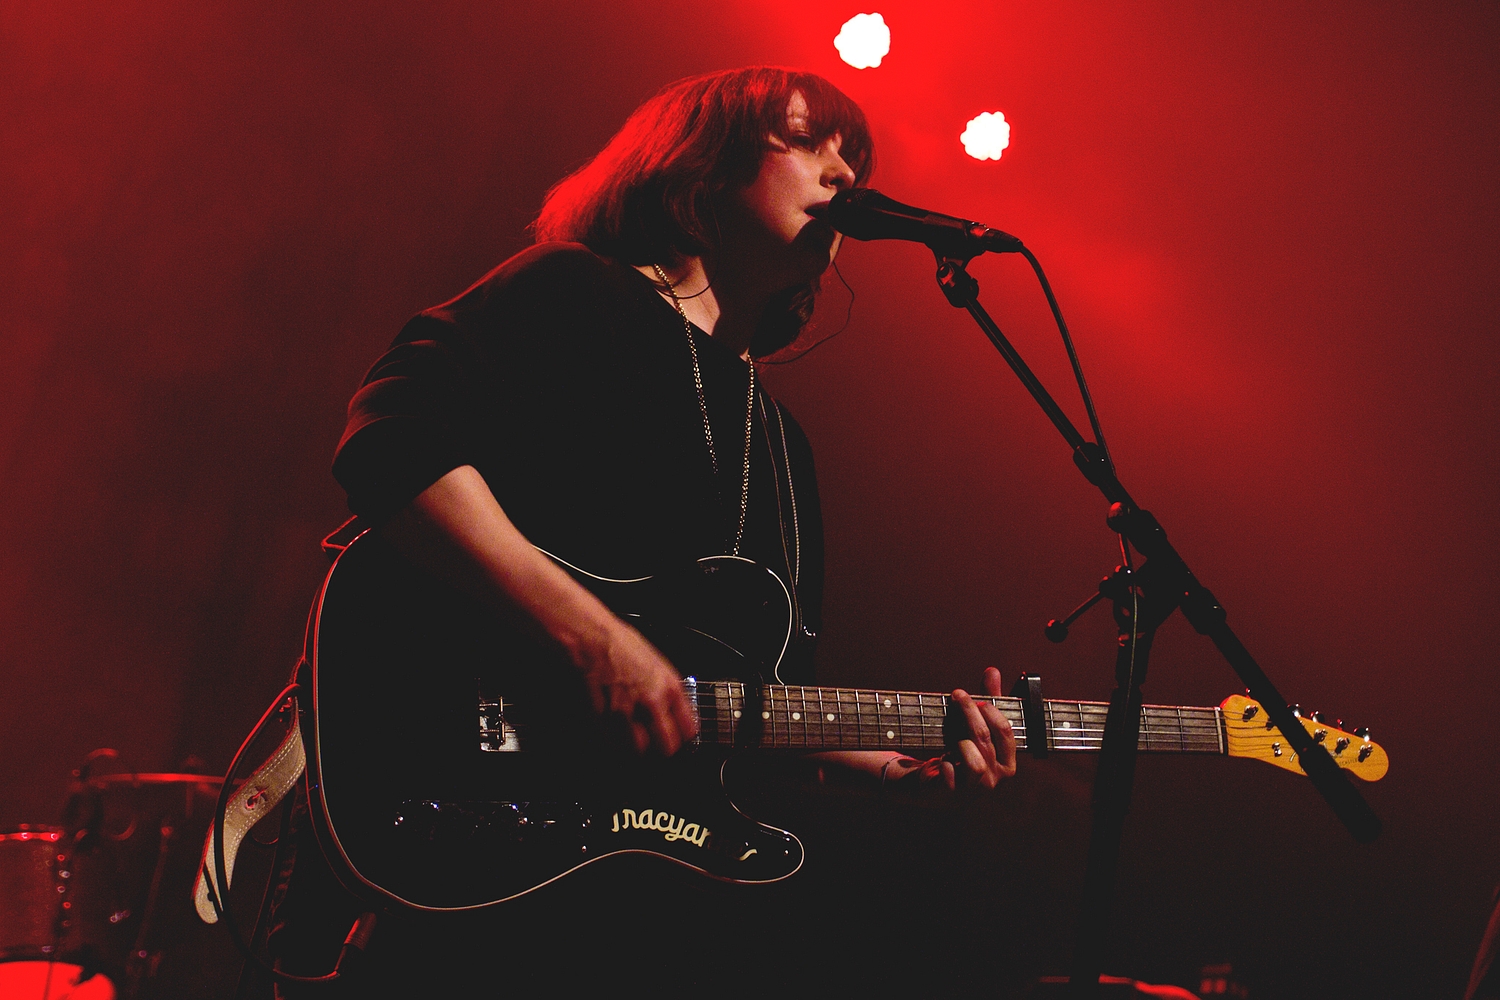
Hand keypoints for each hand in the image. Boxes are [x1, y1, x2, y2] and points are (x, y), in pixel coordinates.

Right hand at [575, 620, 696, 755]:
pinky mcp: (602, 718)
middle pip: (666, 747)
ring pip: (639, 751)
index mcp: (669, 687)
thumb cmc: (620, 644)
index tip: (680, 740)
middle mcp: (651, 702)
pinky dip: (616, 745)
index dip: (684, 738)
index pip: (687, 729)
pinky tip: (617, 738)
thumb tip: (674, 713)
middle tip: (659, 750)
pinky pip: (614, 743)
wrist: (591, 639)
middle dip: (664, 751)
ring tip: (637, 747)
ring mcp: (626, 712)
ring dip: (639, 752)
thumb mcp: (657, 663)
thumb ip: (668, 691)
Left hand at [884, 667, 1016, 794]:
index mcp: (1008, 762)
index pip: (1006, 731)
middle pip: (985, 738)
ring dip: (961, 743)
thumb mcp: (977, 726)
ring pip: (974, 761)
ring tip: (952, 737)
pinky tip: (942, 759)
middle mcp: (996, 778)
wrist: (936, 784)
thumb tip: (992, 671)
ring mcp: (976, 790)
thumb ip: (988, 700)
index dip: (990, 710)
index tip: (974, 697)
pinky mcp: (954, 795)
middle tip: (957, 695)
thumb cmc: (962, 752)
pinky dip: (945, 763)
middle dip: (970, 713)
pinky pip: (951, 775)